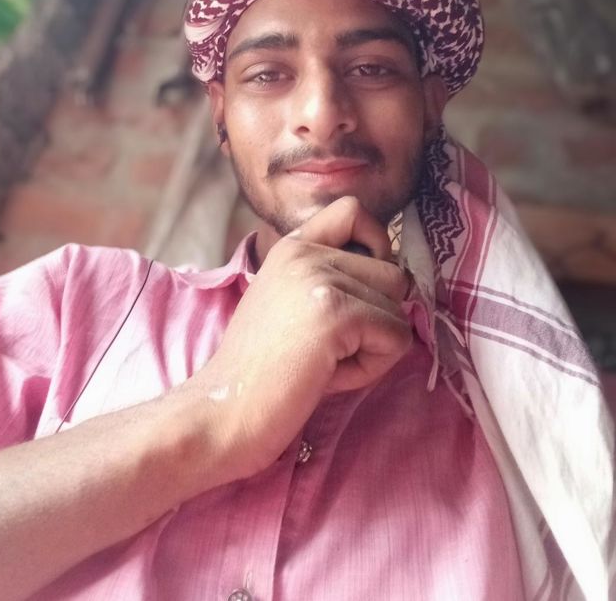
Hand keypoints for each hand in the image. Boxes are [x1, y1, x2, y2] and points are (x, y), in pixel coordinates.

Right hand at [189, 196, 412, 483]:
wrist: (222, 411)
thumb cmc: (258, 372)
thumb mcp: (288, 303)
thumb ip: (329, 279)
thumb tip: (396, 279)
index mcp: (290, 247)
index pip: (353, 210)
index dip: (374, 244)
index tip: (360, 286)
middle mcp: (305, 252)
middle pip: (392, 272)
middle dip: (374, 318)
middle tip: (328, 348)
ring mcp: (321, 278)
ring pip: (398, 308)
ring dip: (373, 346)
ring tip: (323, 362)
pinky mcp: (337, 313)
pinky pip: (397, 338)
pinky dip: (372, 368)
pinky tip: (326, 376)